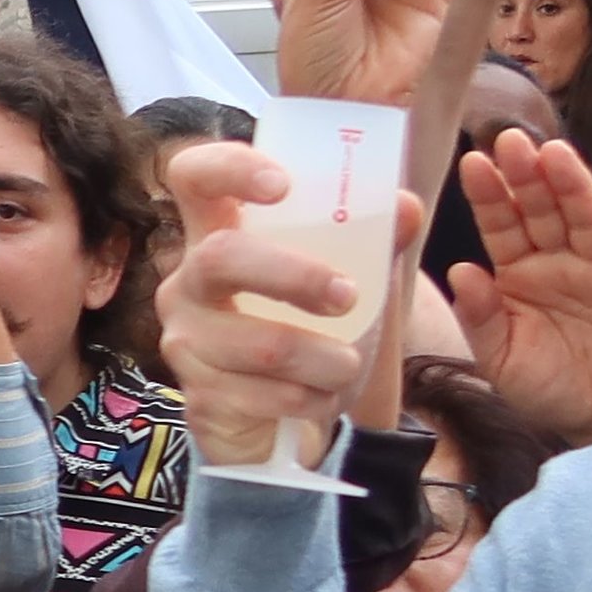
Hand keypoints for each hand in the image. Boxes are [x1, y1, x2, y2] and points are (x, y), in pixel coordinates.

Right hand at [153, 145, 382, 471]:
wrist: (288, 422)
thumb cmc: (313, 334)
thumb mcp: (350, 280)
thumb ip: (374, 241)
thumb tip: (405, 205)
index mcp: (218, 236)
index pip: (194, 177)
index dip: (228, 168)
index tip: (282, 185)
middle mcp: (189, 282)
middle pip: (220, 257)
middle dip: (294, 276)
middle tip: (347, 296)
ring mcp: (186, 341)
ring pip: (257, 344)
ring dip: (321, 358)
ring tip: (348, 365)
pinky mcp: (199, 398)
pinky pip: (259, 396)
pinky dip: (307, 399)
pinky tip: (319, 398)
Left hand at [446, 128, 591, 443]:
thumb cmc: (550, 388)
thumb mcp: (504, 361)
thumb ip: (482, 319)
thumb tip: (461, 272)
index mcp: (520, 272)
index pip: (502, 225)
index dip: (490, 196)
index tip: (473, 164)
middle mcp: (561, 260)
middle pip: (544, 210)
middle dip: (528, 176)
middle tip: (510, 142)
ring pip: (588, 220)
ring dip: (574, 187)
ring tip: (555, 154)